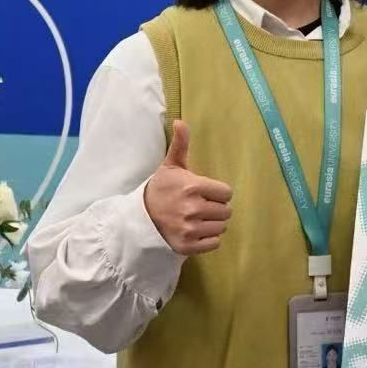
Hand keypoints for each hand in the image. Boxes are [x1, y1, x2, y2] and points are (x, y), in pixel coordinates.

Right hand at [140, 120, 232, 254]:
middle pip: (226, 211)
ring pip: (222, 227)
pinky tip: (197, 231)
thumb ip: (181, 144)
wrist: (140, 217)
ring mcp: (190, 229)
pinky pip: (215, 243)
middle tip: (202, 206)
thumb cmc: (160, 189)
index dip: (218, 193)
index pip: (226, 193)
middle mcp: (193, 208)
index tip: (206, 193)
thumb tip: (180, 121)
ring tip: (199, 218)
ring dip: (213, 223)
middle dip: (216, 208)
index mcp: (193, 186)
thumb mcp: (170, 165)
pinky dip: (209, 239)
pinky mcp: (187, 246)